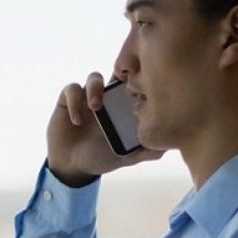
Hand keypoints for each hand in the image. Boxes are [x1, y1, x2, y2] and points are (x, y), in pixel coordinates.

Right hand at [46, 71, 163, 186]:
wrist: (73, 165)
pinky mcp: (68, 99)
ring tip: (97, 108)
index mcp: (123, 106)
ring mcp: (87, 96)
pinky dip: (75, 102)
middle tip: (124, 87)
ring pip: (94, 77)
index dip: (140, 81)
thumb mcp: (128, 157)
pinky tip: (77, 121)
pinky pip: (72, 90)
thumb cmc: (102, 157)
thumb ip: (147, 151)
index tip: (143, 92)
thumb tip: (169, 144)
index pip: (135, 84)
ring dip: (96, 89)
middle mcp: (107, 96)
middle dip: (121, 75)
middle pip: (116, 72)